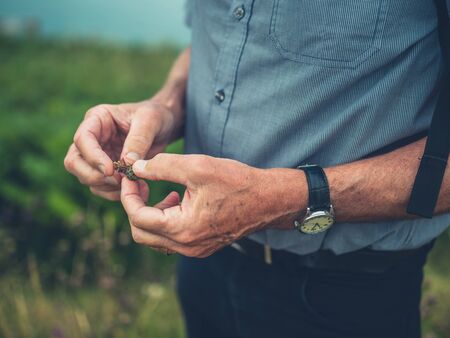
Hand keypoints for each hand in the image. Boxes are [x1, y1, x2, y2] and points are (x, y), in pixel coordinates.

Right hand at [64, 95, 182, 200]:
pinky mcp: (106, 171)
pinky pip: (101, 188)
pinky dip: (116, 193)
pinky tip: (138, 189)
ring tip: (135, 184)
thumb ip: (138, 140)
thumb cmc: (155, 116)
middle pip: (74, 162)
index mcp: (97, 119)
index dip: (92, 157)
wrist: (164, 125)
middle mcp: (92, 138)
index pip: (82, 139)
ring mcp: (96, 156)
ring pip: (86, 178)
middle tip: (119, 181)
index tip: (110, 170)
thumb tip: (126, 163)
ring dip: (107, 187)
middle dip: (93, 176)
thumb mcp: (151, 121)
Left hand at [120, 154, 306, 256]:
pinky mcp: (201, 246)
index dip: (128, 195)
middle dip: (136, 206)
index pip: (138, 217)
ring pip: (155, 237)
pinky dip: (166, 220)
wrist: (269, 200)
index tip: (132, 176)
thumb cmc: (236, 182)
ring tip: (165, 191)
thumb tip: (136, 167)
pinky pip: (172, 238)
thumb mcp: (197, 167)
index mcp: (182, 229)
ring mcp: (194, 250)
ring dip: (151, 213)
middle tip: (142, 184)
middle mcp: (186, 246)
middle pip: (141, 233)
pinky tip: (178, 200)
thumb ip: (162, 166)